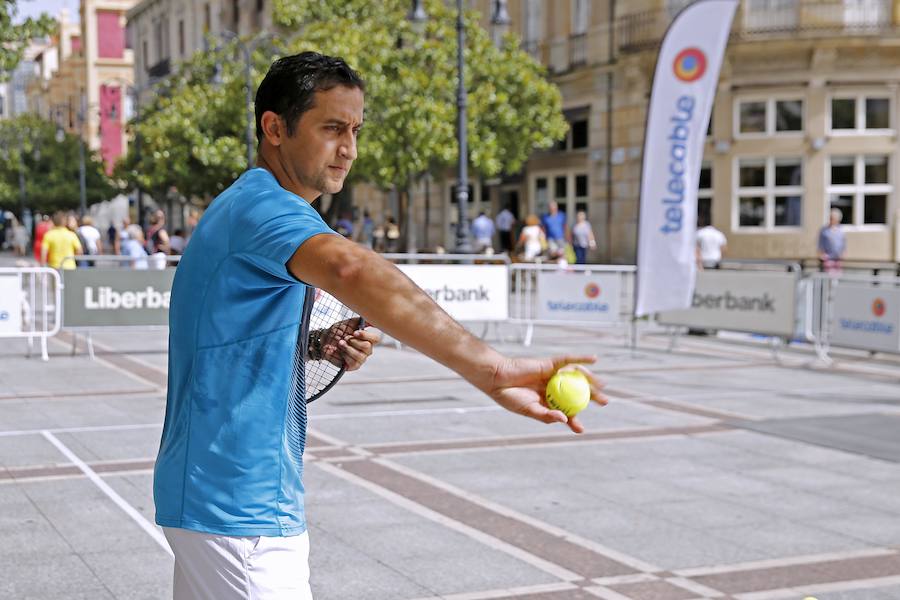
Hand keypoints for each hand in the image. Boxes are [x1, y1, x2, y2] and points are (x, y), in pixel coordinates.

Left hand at [317, 320, 379, 370]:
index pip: (375, 339)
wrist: (325, 339)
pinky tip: (338, 351)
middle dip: (353, 341)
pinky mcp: (352, 366)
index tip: (354, 332)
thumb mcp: (349, 323)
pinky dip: (343, 356)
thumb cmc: (338, 331)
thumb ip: (361, 321)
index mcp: (368, 339)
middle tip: (344, 338)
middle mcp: (367, 350)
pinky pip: (352, 363)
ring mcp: (360, 359)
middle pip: (367, 347)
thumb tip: (372, 319)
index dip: (365, 336)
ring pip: (359, 356)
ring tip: (340, 343)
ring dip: (347, 348)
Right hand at [486, 355, 606, 433]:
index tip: (580, 429)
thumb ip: (546, 415)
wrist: (497, 379)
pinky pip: (567, 360)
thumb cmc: (510, 397)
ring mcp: (552, 376)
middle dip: (592, 397)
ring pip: (575, 377)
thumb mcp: (529, 410)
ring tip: (602, 385)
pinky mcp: (550, 364)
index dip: (575, 420)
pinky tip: (594, 359)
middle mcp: (553, 389)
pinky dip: (581, 359)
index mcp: (548, 402)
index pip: (566, 411)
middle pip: (576, 392)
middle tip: (605, 402)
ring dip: (590, 380)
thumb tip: (565, 419)